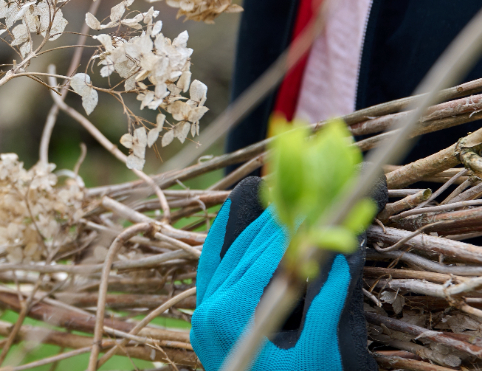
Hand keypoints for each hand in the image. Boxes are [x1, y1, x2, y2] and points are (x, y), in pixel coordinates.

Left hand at [191, 176, 384, 370]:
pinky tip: (241, 222)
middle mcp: (206, 310)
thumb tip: (340, 246)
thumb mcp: (321, 348)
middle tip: (306, 192)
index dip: (297, 223)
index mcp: (230, 314)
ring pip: (227, 255)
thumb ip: (328, 296)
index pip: (267, 252)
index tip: (319, 196)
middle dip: (280, 221)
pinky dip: (227, 245)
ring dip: (257, 229)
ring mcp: (201, 317)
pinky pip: (212, 271)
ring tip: (285, 202)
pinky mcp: (205, 323)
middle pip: (246, 249)